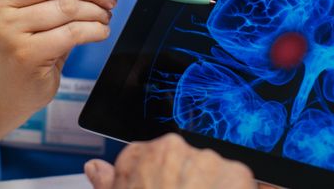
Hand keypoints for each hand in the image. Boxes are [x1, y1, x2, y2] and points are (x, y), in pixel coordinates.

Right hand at [0, 0, 114, 113]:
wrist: (14, 82)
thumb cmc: (33, 34)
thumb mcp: (36, 0)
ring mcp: (8, 29)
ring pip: (69, 6)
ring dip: (97, 11)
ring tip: (103, 16)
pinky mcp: (25, 54)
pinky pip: (73, 33)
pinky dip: (95, 30)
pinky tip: (99, 32)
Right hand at [85, 133, 256, 188]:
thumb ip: (107, 183)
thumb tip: (95, 168)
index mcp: (139, 156)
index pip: (148, 158)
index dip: (157, 181)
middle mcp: (172, 149)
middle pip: (181, 162)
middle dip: (184, 183)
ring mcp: (206, 159)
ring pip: (211, 171)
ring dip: (209, 188)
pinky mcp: (236, 173)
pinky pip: (239, 182)